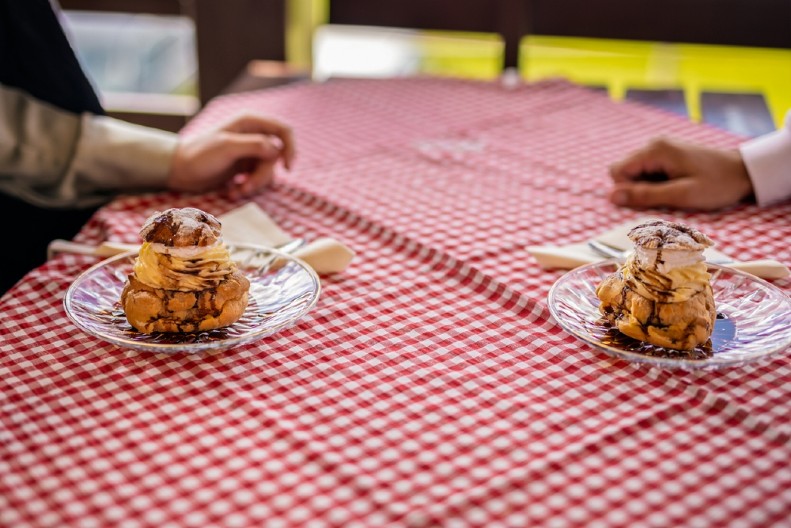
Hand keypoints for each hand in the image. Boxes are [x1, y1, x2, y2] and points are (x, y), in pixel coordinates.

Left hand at [167, 113, 295, 198]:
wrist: (179, 171)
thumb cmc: (199, 155)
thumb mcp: (226, 148)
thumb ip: (253, 145)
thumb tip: (277, 149)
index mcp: (250, 123)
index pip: (283, 131)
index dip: (290, 148)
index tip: (287, 167)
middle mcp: (253, 135)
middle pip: (276, 156)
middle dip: (263, 175)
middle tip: (247, 186)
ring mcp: (250, 152)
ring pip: (268, 170)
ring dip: (255, 184)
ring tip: (237, 191)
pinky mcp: (245, 167)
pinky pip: (259, 178)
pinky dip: (249, 187)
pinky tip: (234, 191)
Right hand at [608, 137, 753, 210]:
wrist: (745, 172)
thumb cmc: (716, 184)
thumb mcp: (681, 195)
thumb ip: (645, 196)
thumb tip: (611, 197)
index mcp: (655, 150)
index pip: (617, 172)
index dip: (627, 191)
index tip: (651, 201)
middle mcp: (654, 144)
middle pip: (624, 172)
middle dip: (637, 190)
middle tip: (665, 198)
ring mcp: (661, 148)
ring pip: (636, 173)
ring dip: (647, 188)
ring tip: (673, 193)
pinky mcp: (668, 154)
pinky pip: (648, 171)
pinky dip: (656, 183)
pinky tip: (676, 187)